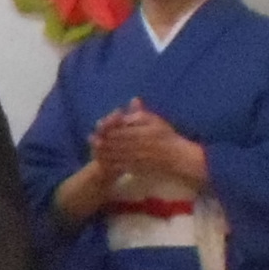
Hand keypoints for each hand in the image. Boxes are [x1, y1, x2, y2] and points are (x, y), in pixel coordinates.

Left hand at [88, 105, 205, 191]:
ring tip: (94, 149)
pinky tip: (103, 162)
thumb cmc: (167, 136)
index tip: (99, 127)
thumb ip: (142, 113)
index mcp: (143, 132)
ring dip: (104, 152)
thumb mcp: (157, 121)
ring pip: (117, 155)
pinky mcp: (137, 168)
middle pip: (117, 143)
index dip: (109, 129)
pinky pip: (122, 166)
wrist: (178, 157)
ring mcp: (138, 158)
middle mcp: (139, 145)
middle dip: (103, 141)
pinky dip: (111, 164)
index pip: (122, 130)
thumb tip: (132, 101)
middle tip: (91, 139)